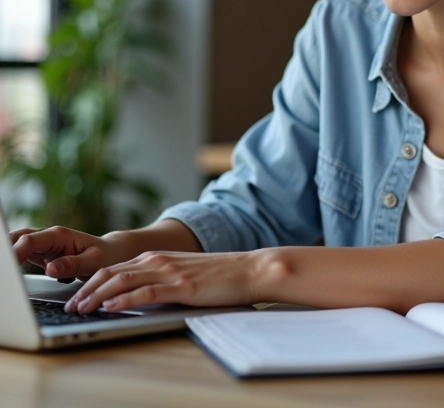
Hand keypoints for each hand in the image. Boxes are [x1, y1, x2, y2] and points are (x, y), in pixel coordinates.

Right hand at [10, 226, 133, 280]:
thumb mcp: (94, 261)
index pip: (29, 241)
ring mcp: (43, 245)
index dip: (15, 253)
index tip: (8, 270)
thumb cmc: (106, 255)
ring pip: (16, 243)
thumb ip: (73, 264)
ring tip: (3, 273)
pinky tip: (7, 273)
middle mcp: (48, 237)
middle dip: (5, 250)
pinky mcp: (41, 254)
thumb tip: (51, 268)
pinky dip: (11, 260)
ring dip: (8, 253)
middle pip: (17, 238)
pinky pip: (21, 253)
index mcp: (59, 236)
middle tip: (2, 272)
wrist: (112, 253)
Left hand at [64, 250, 267, 313]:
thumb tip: (135, 294)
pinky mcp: (182, 286)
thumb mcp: (184, 272)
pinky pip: (147, 292)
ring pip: (124, 280)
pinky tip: (112, 307)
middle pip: (113, 272)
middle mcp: (160, 260)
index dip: (92, 282)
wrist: (249, 270)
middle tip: (71, 306)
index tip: (77, 297)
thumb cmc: (220, 275)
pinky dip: (125, 299)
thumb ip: (161, 278)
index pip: (116, 267)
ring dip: (98, 295)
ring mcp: (170, 271)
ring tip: (82, 308)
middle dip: (87, 289)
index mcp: (159, 256)